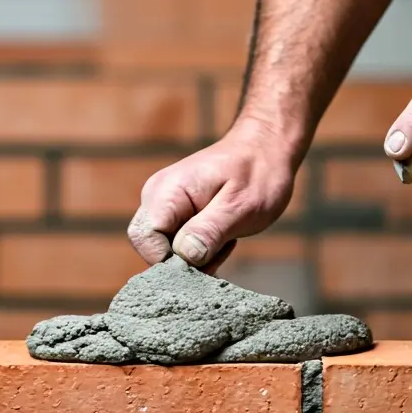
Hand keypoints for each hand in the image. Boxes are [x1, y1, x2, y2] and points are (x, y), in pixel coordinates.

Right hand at [127, 119, 299, 271]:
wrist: (265, 150)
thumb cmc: (257, 173)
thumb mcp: (240, 206)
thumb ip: (209, 231)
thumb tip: (185, 256)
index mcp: (166, 192)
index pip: (145, 240)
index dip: (172, 259)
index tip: (207, 256)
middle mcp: (156, 198)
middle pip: (150, 248)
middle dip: (184, 262)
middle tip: (222, 247)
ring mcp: (164, 206)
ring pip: (165, 251)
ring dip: (196, 257)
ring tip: (226, 238)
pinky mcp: (176, 214)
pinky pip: (177, 245)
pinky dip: (200, 251)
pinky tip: (222, 238)